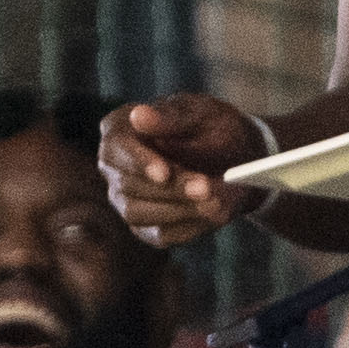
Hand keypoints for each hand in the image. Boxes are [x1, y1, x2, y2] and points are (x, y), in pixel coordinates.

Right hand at [96, 94, 268, 247]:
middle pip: (128, 184)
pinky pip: (159, 234)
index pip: (116, 147)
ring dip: (179, 209)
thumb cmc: (211, 126)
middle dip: (171, 189)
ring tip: (216, 201)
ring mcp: (124, 197)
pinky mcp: (143, 225)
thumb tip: (138, 116)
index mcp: (120, 127)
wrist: (234, 156)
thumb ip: (170, 117)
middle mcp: (113, 165)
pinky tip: (213, 213)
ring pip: (138, 213)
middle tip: (207, 188)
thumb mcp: (200, 113)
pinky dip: (188, 225)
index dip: (139, 162)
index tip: (164, 174)